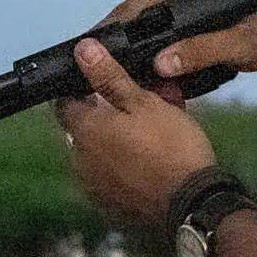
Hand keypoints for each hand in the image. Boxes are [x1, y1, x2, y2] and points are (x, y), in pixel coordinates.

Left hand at [56, 39, 217, 228]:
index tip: (102, 82)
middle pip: (86, 128)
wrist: (193, 204)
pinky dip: (127, 164)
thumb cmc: (169, 147)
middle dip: (108, 113)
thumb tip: (82, 50)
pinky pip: (114, 176)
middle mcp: (80, 162)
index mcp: (84, 132)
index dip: (80, 88)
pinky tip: (154, 158)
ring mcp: (95, 188)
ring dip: (119, 139)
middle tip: (142, 104)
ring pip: (102, 152)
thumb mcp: (143, 103)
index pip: (63, 103)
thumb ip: (109, 77)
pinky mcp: (112, 206)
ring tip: (155, 129)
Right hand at [95, 0, 256, 103]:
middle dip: (123, 54)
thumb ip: (203, 52)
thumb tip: (161, 64)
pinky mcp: (172, 9)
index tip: (99, 66)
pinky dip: (147, 54)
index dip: (112, 39)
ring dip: (135, 58)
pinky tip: (150, 78)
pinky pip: (148, 32)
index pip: (131, 10)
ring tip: (136, 87)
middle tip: (115, 86)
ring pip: (136, 29)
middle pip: (128, 20)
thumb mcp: (241, 45)